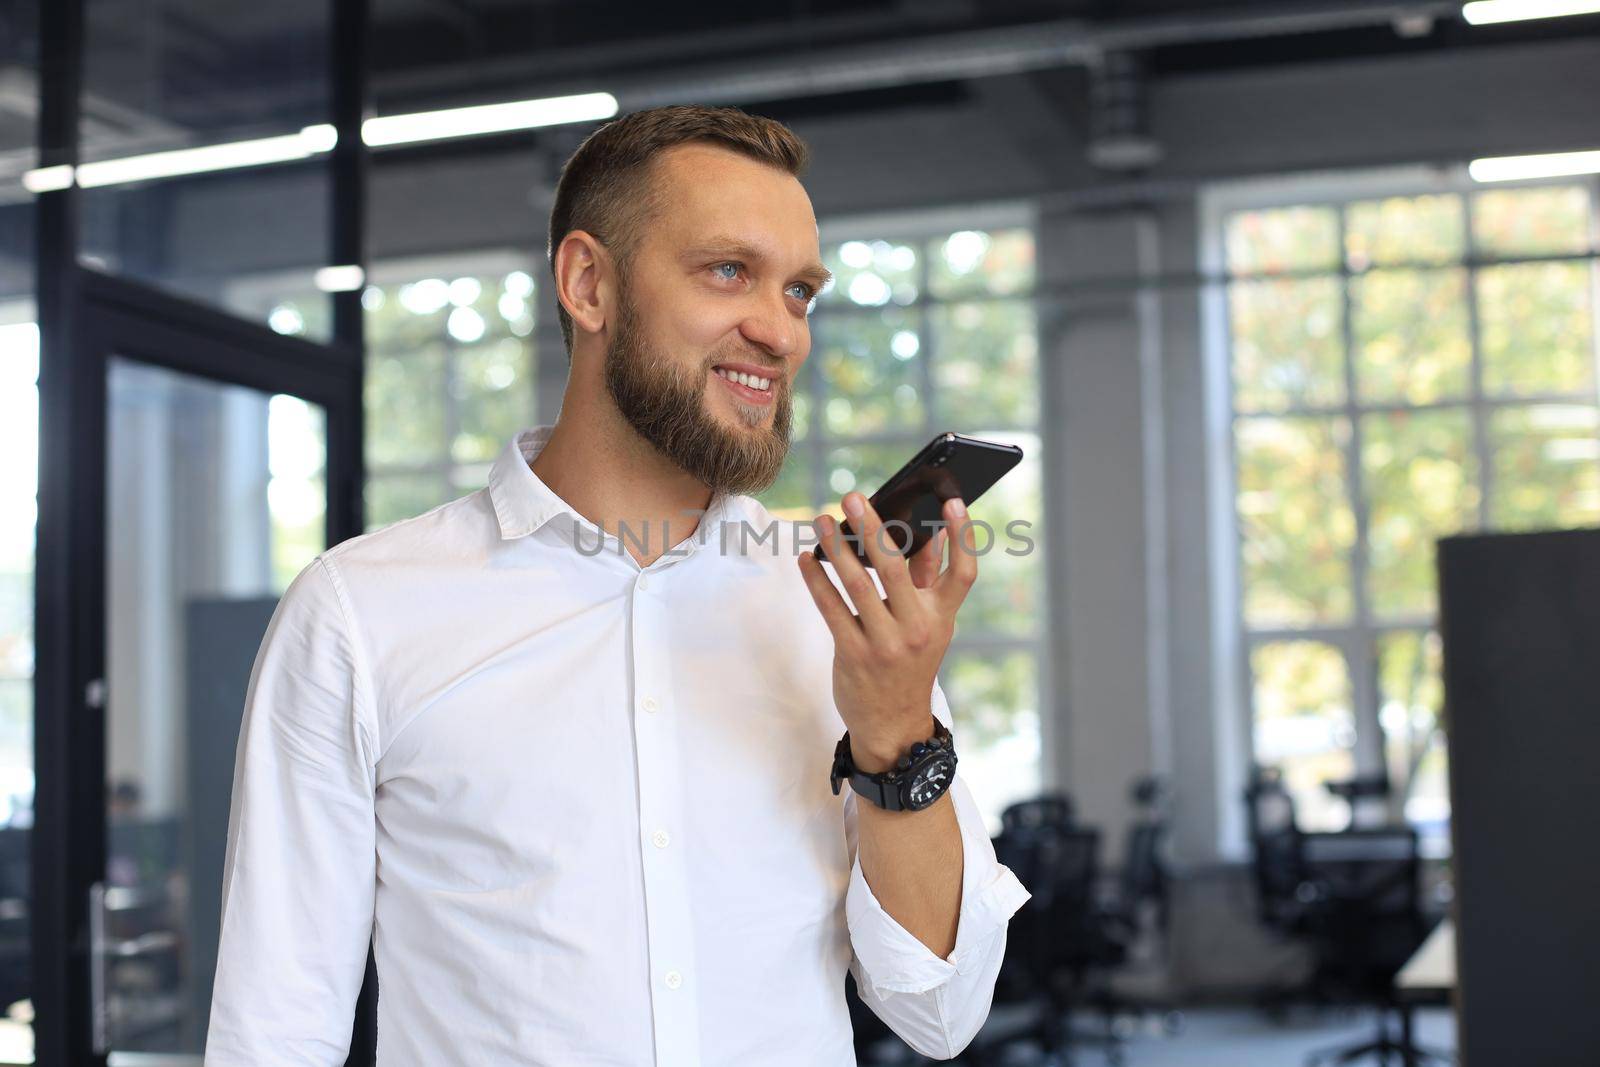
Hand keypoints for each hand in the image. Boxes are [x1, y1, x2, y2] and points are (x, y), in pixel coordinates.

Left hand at [797, 493, 979, 772]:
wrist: (892, 724)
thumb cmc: (910, 662)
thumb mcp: (930, 627)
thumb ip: (926, 583)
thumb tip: (924, 535)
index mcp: (942, 618)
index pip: (962, 573)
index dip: (963, 537)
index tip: (953, 501)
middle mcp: (917, 629)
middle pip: (897, 569)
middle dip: (874, 528)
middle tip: (853, 496)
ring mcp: (885, 644)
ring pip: (857, 585)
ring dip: (836, 548)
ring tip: (823, 521)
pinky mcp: (854, 655)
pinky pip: (831, 609)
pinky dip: (817, 580)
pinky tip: (806, 560)